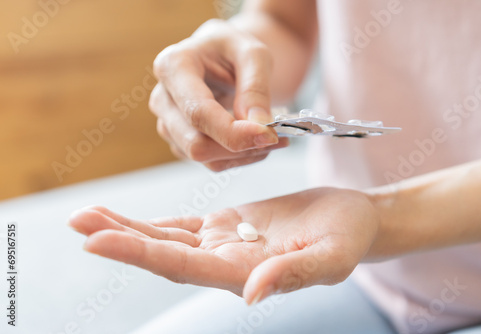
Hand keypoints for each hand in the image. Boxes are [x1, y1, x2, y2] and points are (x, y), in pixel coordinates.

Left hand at [68, 188, 378, 304]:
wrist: (351, 219)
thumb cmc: (348, 237)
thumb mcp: (331, 255)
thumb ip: (294, 274)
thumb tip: (252, 295)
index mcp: (244, 273)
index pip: (183, 266)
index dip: (140, 254)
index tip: (97, 241)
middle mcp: (225, 262)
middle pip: (163, 253)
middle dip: (119, 238)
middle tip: (76, 222)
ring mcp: (224, 243)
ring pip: (166, 238)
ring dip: (126, 227)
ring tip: (86, 215)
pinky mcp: (227, 225)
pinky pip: (182, 225)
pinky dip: (152, 222)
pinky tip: (124, 217)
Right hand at [149, 19, 288, 171]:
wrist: (223, 57)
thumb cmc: (234, 49)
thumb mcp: (254, 54)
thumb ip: (256, 88)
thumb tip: (258, 125)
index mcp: (173, 66)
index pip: (198, 113)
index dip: (233, 132)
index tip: (269, 135)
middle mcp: (162, 98)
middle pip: (196, 143)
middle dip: (240, 147)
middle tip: (276, 136)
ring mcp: (168, 124)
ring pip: (205, 158)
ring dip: (244, 154)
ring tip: (273, 135)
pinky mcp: (181, 142)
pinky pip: (212, 162)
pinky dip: (240, 158)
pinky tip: (257, 142)